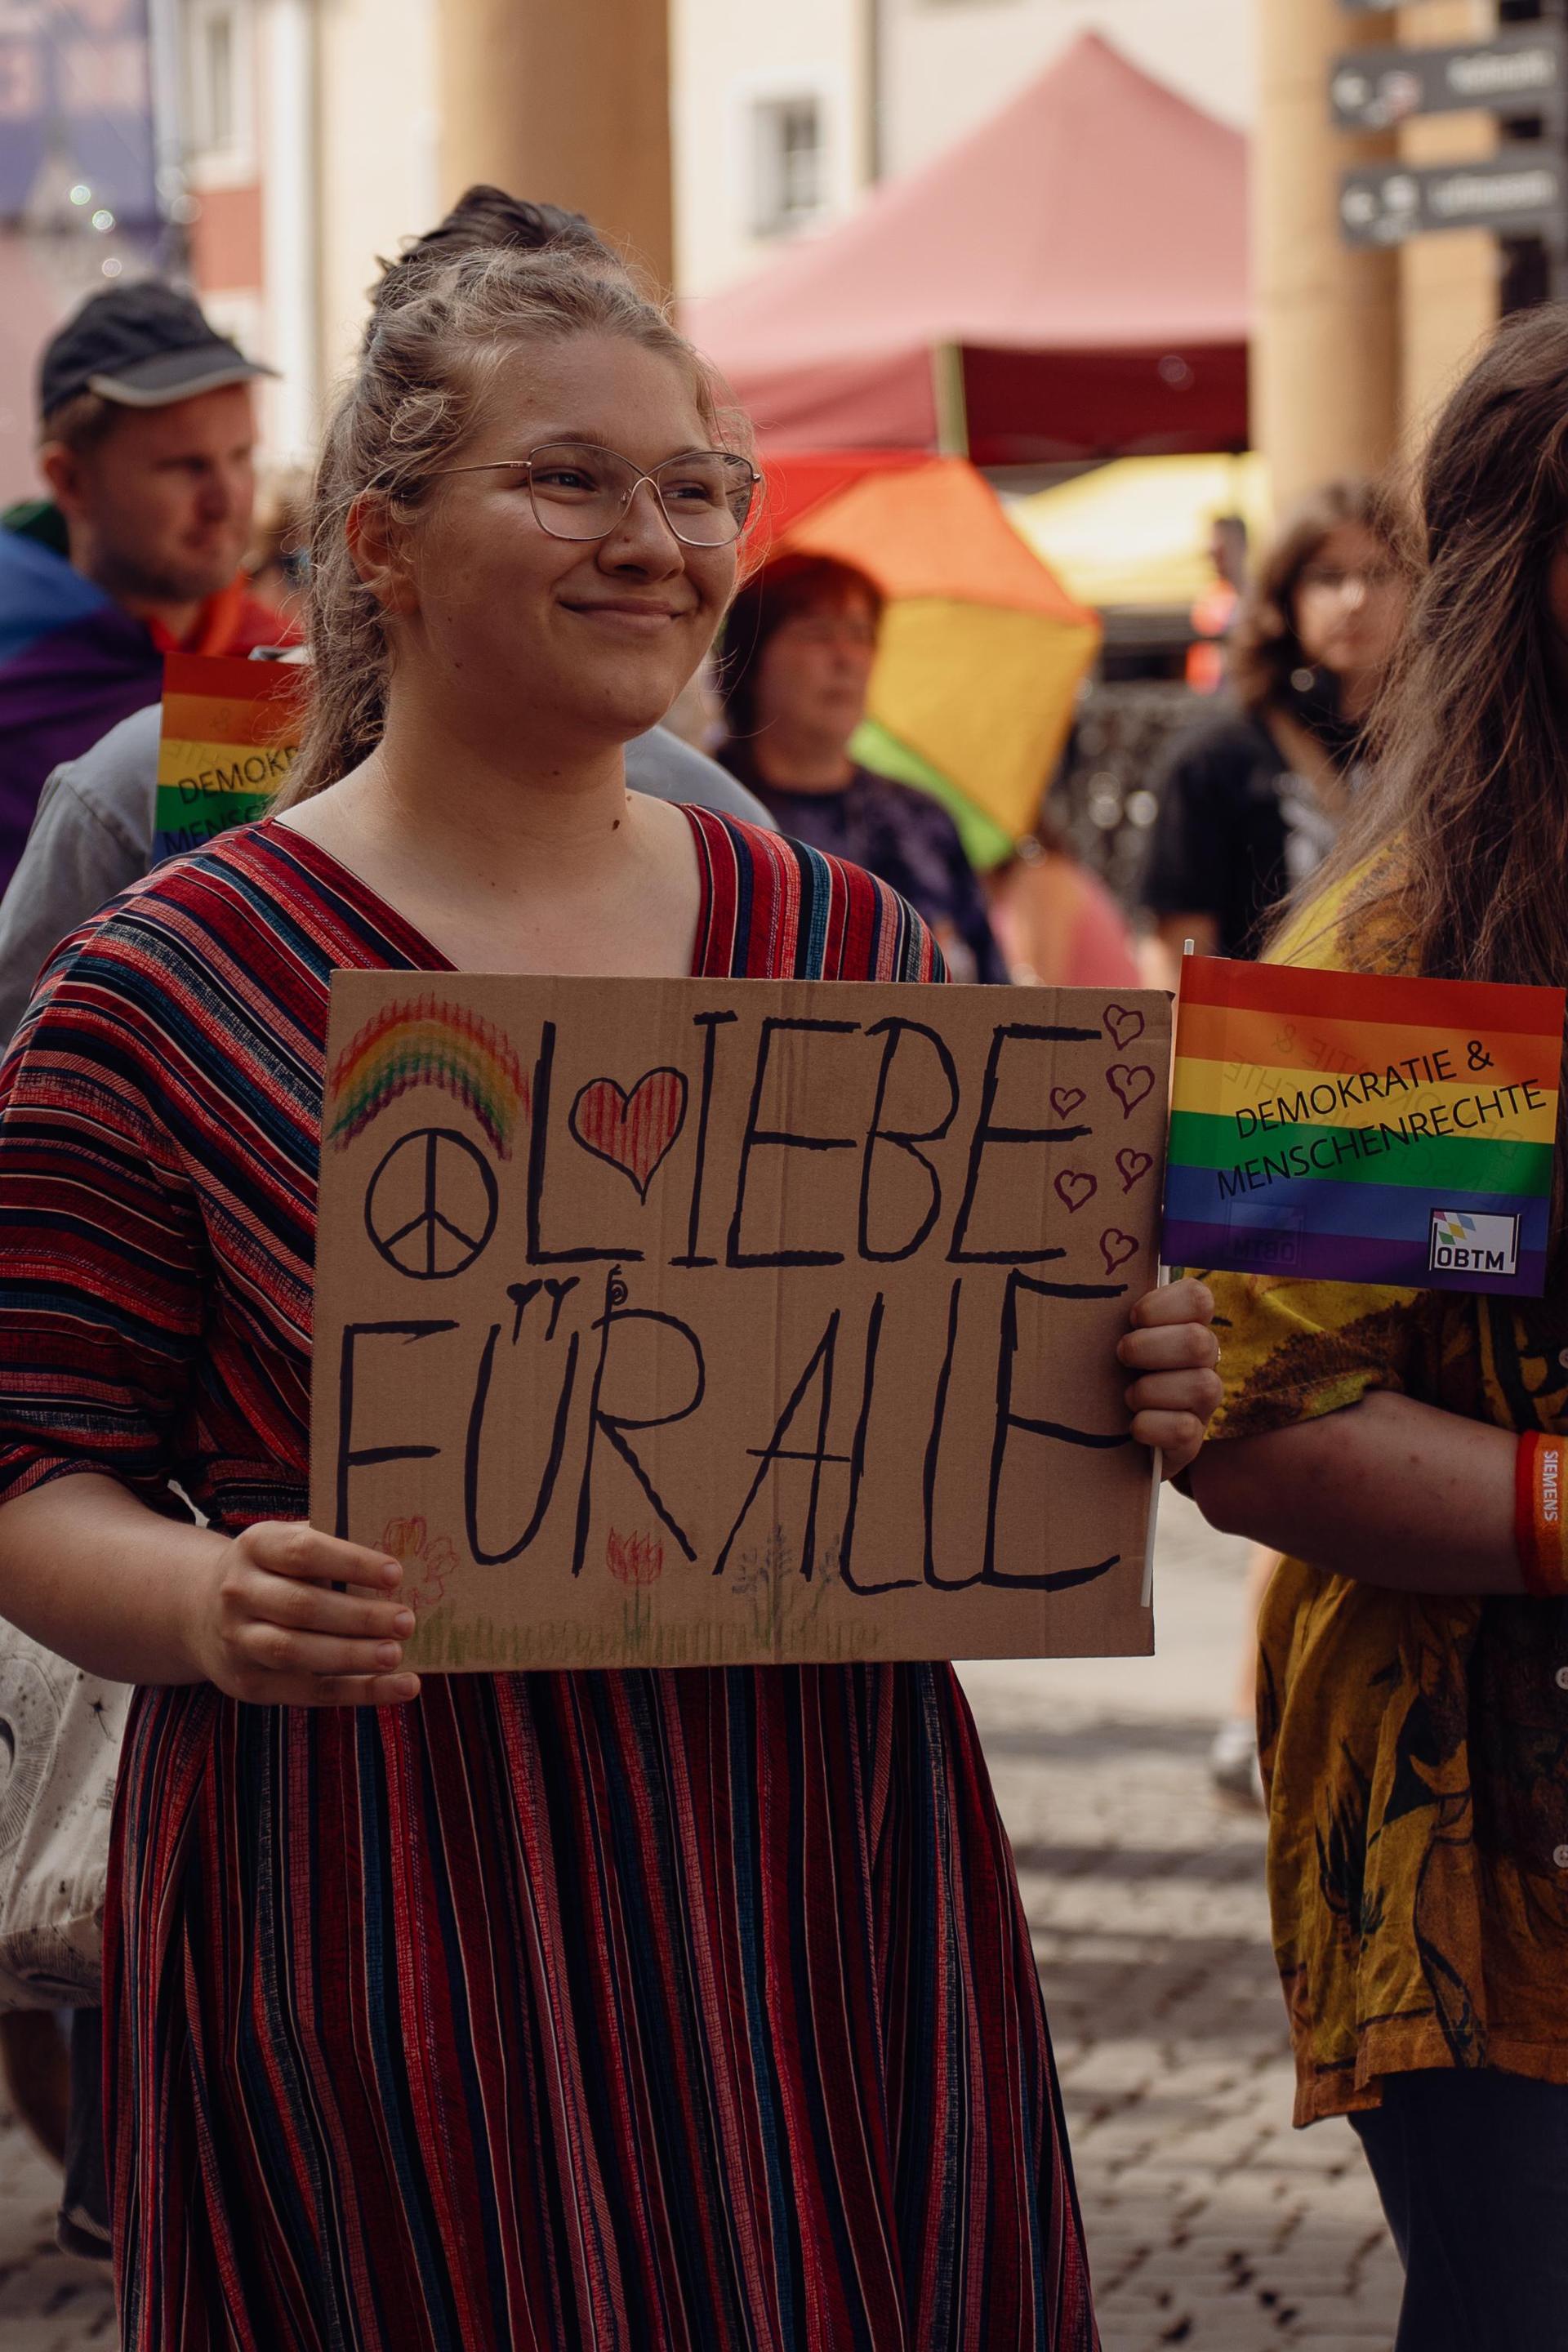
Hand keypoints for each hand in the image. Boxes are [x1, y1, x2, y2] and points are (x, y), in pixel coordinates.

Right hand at [185, 1522, 420, 1706]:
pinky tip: (401, 1687)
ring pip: (296, 1652)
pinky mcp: (250, 1684)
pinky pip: (309, 1691)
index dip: (350, 1563)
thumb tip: (398, 1568)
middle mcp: (239, 1593)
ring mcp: (239, 1641)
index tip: (395, 1574)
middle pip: (301, 1606)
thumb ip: (332, 1548)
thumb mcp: (286, 1545)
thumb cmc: (272, 1571)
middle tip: (405, 1620)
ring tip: (396, 1654)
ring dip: (352, 1656)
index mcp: (255, 1547)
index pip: (303, 1552)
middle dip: (357, 1616)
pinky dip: (359, 1692)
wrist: (202, 1612)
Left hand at [1118, 1277, 1221, 1480]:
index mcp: (1184, 1326)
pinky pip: (1187, 1430)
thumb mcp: (1102, 1337)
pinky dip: (1152, 1427)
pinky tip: (1132, 1427)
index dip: (1166, 1305)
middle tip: (1122, 1355)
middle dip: (1153, 1348)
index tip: (1132, 1317)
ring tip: (1128, 1396)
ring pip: (1203, 1386)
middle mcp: (1202, 1362)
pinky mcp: (1193, 1442)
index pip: (1199, 1297)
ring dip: (1153, 1390)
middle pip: (1201, 1342)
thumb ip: (1104, 1308)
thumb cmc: (1102, 1373)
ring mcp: (1202, 1404)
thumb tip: (1062, 1262)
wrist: (1100, 1436)